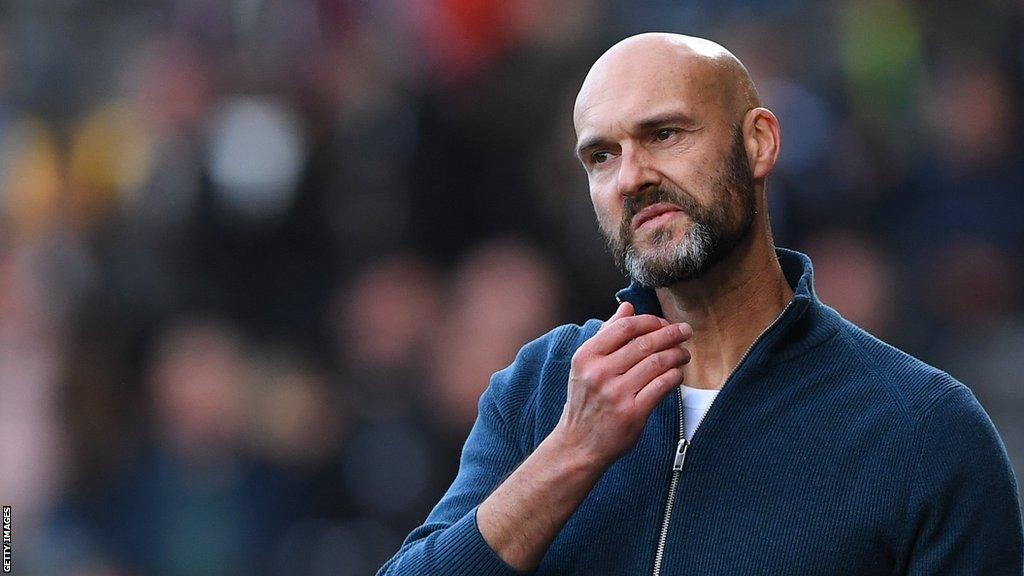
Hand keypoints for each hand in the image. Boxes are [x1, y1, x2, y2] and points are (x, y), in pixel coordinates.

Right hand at [555, 301, 691, 469]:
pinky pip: (662, 386)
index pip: (625, 327)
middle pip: (644, 343)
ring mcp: (616, 394)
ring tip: (684, 353)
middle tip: (685, 332)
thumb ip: (606, 334)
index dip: (651, 321)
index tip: (664, 323)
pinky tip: (678, 373)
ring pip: (657, 363)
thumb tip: (628, 307)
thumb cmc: (586, 401)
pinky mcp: (632, 413)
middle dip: (671, 334)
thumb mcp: (586, 365)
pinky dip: (675, 376)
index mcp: (586, 356)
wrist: (579, 444)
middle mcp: (599, 373)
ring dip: (677, 354)